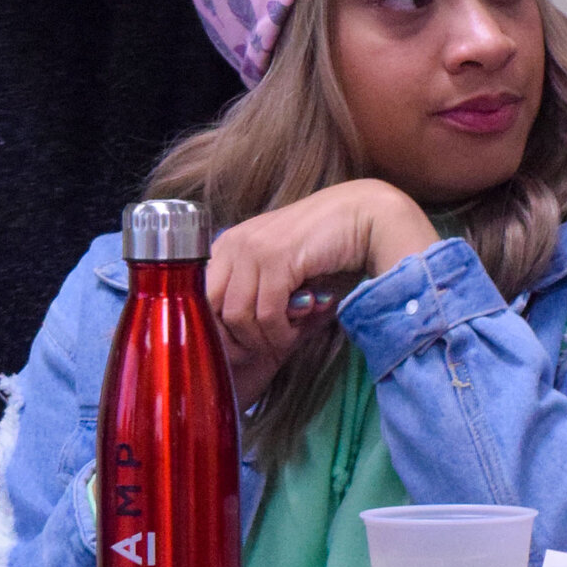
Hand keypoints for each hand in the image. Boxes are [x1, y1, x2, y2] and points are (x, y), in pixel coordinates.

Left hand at [205, 181, 437, 403]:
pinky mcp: (276, 258)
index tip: (246, 347)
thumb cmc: (327, 247)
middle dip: (235, 340)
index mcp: (228, 244)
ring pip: (237, 316)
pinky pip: (266, 313)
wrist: (364, 217)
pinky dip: (281, 332)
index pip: (201, 299)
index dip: (220, 331)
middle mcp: (232, 243)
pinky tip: (299, 330)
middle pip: (210, 309)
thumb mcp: (281, 268)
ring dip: (264, 338)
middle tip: (265, 349)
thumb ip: (257, 290)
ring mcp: (252, 248)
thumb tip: (239, 337)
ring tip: (290, 337)